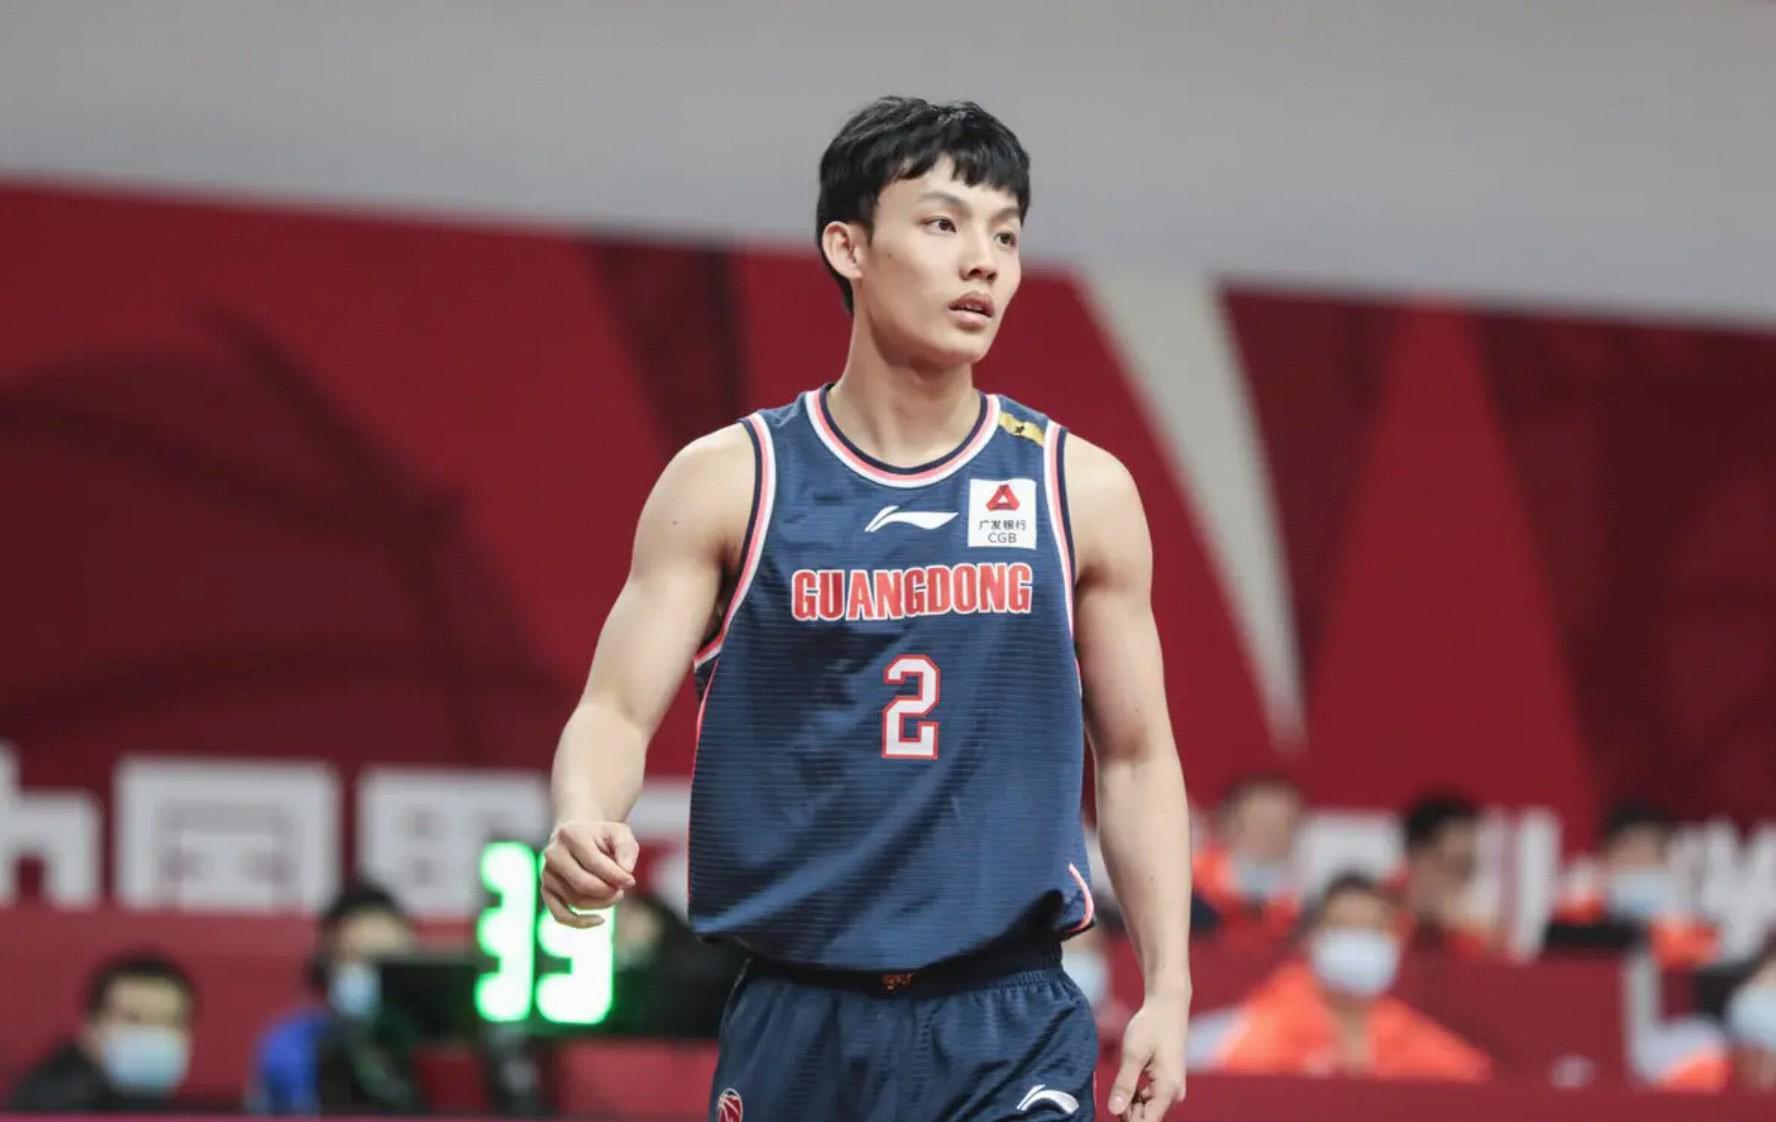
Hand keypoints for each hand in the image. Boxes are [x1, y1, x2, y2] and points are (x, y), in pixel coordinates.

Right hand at [541, 820, 638, 927]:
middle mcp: (553, 854)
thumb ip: (627, 848)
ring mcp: (547, 873)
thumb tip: (626, 870)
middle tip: (621, 890)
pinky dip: (580, 922)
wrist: (578, 837)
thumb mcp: (619, 833)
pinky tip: (600, 920)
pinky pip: (560, 915)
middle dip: (608, 891)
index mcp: (570, 835)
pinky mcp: (546, 890)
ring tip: (614, 893)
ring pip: (576, 900)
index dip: (616, 877)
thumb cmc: (603, 837)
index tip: (630, 881)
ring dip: (601, 903)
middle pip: (583, 885)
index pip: (594, 864)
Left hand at [1107, 991, 1189, 1119]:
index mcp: (1167, 1091)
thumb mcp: (1133, 1054)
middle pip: (1145, 1119)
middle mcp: (1173, 1095)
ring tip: (1120, 1080)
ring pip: (1145, 1110)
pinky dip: (1134, 1096)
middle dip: (1126, 1112)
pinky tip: (1127, 1080)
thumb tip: (1113, 1112)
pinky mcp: (1166, 1084)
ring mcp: (1171, 1090)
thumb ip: (1124, 1085)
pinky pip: (1148, 1101)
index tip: (1113, 1110)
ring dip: (1129, 1103)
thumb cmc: (1151, 1027)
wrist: (1168, 1007)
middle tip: (1114, 1089)